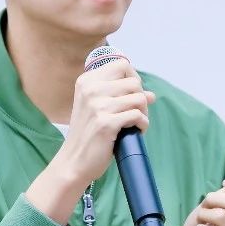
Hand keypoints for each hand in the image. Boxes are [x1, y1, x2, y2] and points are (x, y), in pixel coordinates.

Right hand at [25, 58, 154, 223]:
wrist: (74, 161)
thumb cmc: (88, 134)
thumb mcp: (95, 107)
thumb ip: (119, 96)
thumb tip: (151, 94)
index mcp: (86, 82)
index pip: (122, 65)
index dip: (134, 78)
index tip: (132, 94)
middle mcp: (91, 90)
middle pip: (134, 82)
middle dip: (141, 98)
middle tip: (136, 113)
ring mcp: (98, 106)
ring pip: (139, 98)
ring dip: (144, 113)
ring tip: (136, 123)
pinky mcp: (106, 123)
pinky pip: (137, 116)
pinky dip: (142, 124)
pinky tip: (135, 132)